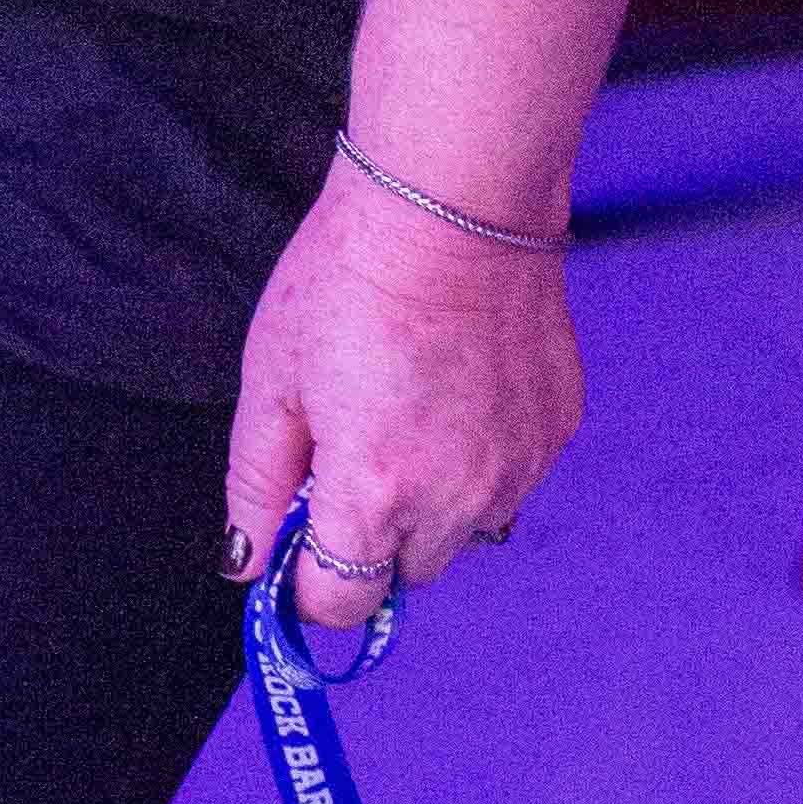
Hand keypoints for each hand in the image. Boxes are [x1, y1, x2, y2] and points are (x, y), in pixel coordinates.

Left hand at [222, 150, 582, 628]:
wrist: (451, 201)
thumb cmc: (346, 277)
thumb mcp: (271, 378)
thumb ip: (256, 483)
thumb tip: (246, 564)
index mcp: (374, 493)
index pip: (340, 602)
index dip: (307, 580)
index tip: (295, 541)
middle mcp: (457, 500)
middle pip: (404, 572)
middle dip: (369, 536)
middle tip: (349, 446)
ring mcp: (518, 470)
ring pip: (465, 530)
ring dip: (431, 499)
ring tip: (406, 403)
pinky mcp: (556, 433)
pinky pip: (510, 477)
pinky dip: (479, 454)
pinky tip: (455, 383)